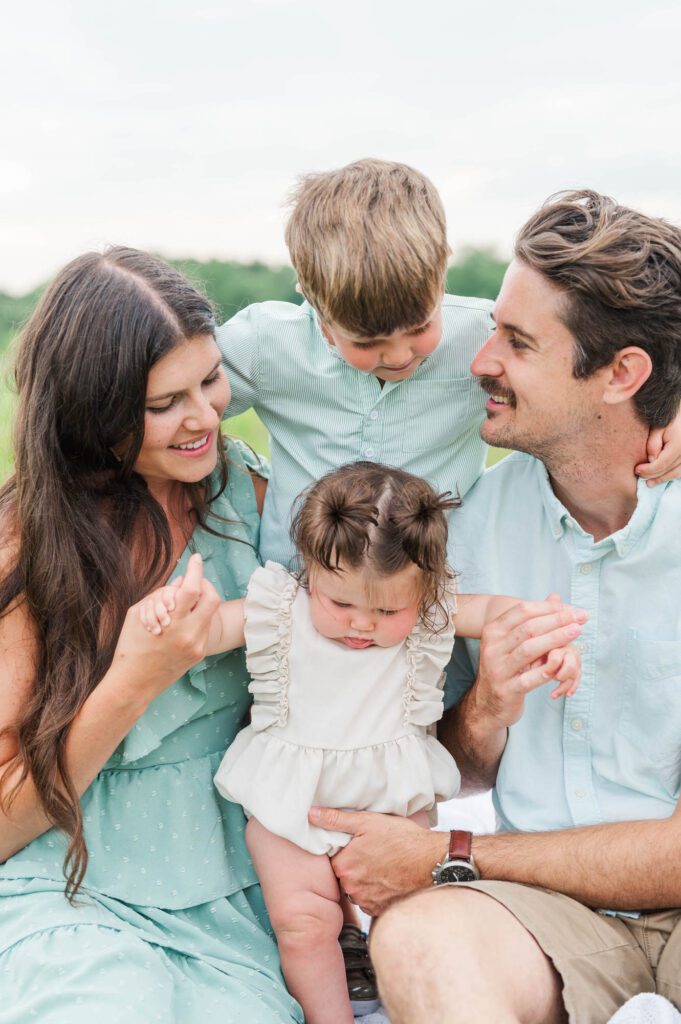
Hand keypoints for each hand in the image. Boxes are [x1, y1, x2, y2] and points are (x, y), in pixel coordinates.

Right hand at [113, 553, 220, 702]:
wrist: (134, 683)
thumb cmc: (130, 645)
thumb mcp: (138, 614)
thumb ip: (160, 595)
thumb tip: (183, 581)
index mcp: (172, 622)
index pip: (193, 588)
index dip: (196, 570)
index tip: (196, 558)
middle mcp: (189, 634)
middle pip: (212, 598)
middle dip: (205, 584)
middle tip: (194, 582)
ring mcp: (197, 645)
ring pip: (210, 612)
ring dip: (200, 602)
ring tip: (182, 604)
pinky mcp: (199, 653)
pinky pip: (205, 627)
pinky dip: (196, 618)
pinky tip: (181, 622)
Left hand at [308, 807, 443, 916]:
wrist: (433, 862)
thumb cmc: (403, 840)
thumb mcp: (368, 822)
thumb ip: (336, 820)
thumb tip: (311, 814)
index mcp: (345, 865)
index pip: (333, 860)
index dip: (345, 852)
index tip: (358, 845)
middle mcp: (352, 888)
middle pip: (344, 876)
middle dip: (355, 866)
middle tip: (373, 853)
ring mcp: (367, 902)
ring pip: (357, 889)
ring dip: (365, 880)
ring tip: (383, 865)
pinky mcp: (380, 911)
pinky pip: (370, 901)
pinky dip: (377, 891)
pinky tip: (389, 878)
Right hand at [474, 594, 586, 727]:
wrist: (487, 703)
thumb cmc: (506, 667)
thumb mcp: (512, 642)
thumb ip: (533, 620)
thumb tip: (557, 598)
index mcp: (493, 631)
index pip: (522, 611)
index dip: (549, 607)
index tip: (571, 608)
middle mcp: (492, 648)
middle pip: (528, 628)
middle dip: (557, 620)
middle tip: (581, 617)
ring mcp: (498, 669)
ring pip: (529, 649)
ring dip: (556, 638)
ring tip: (576, 631)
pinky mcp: (507, 690)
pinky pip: (531, 678)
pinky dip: (549, 668)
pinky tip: (564, 661)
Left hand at [636, 417, 680, 484]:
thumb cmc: (668, 418)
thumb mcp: (658, 427)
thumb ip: (653, 444)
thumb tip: (651, 460)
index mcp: (678, 445)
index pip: (661, 463)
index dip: (648, 470)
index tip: (636, 470)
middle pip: (668, 470)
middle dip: (653, 475)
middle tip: (639, 476)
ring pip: (676, 473)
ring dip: (662, 479)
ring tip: (649, 483)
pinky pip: (680, 470)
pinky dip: (670, 475)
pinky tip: (660, 478)